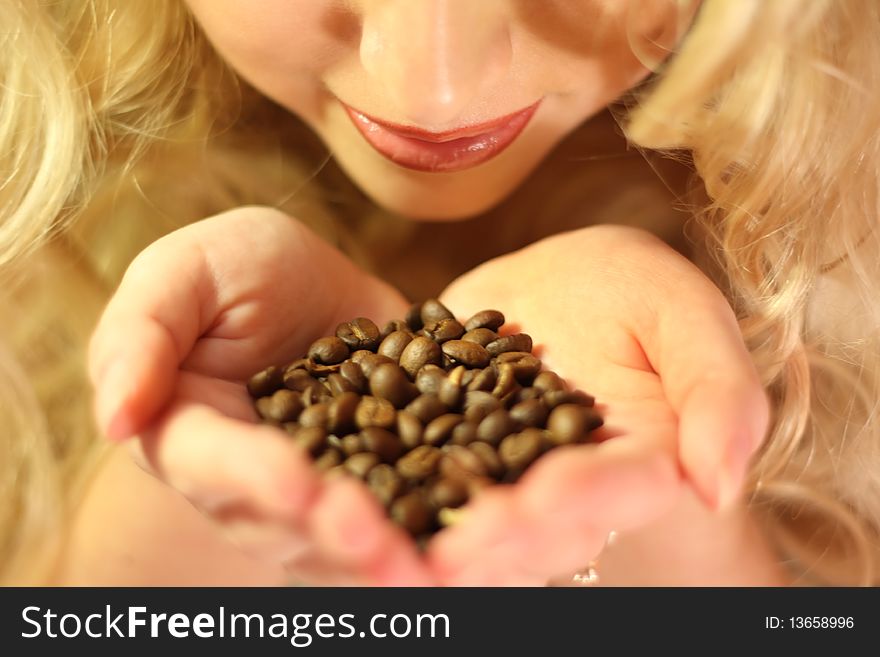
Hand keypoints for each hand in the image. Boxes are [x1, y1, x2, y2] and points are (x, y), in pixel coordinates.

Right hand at [88, 206, 432, 584]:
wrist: (307, 281)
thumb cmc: (231, 269)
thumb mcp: (183, 273)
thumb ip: (141, 334)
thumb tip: (115, 417)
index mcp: (188, 434)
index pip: (213, 465)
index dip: (253, 478)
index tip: (298, 485)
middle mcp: (248, 482)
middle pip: (284, 524)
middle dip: (332, 537)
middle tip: (378, 543)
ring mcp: (317, 489)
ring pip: (344, 540)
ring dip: (385, 555)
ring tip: (430, 565)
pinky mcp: (376, 478)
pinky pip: (403, 510)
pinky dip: (436, 528)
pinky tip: (478, 533)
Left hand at [428, 225, 767, 584]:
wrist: (558, 282)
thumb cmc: (632, 290)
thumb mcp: (681, 311)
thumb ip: (717, 388)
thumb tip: (722, 484)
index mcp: (641, 459)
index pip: (622, 490)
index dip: (586, 499)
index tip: (542, 499)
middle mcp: (573, 487)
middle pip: (546, 529)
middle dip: (503, 539)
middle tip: (457, 545)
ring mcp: (510, 481)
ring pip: (485, 529)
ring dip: (448, 541)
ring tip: (407, 546)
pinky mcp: (453, 460)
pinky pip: (426, 488)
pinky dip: (397, 499)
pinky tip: (359, 507)